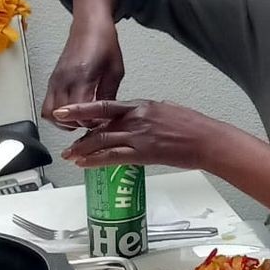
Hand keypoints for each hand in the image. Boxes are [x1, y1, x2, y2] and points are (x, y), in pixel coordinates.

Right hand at [42, 23, 124, 128]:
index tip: (100, 121)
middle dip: (77, 124)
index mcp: (82, 76)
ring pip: (49, 113)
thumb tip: (105, 115)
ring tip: (80, 117)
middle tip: (90, 121)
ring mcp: (55, 80)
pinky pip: (47, 105)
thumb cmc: (105, 44)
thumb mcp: (116, 71)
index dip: (90, 122)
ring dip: (63, 121)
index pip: (79, 111)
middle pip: (61, 116)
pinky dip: (57, 113)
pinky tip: (72, 110)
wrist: (89, 25)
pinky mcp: (52, 80)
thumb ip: (109, 95)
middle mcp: (64, 79)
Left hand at [59, 98, 221, 170]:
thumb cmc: (192, 125)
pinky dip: (96, 161)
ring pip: (102, 142)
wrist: (206, 140)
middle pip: (99, 125)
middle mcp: (135, 118)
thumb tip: (137, 116)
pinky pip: (114, 158)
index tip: (66, 111)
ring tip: (69, 155)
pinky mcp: (143, 154)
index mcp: (141, 106)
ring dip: (83, 149)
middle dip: (77, 131)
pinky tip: (85, 164)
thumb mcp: (166, 110)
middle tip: (62, 137)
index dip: (82, 109)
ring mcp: (138, 136)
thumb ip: (147, 113)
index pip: (105, 106)